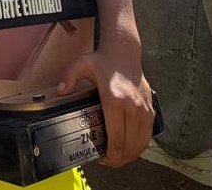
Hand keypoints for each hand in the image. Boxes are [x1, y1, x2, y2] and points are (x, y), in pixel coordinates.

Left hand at [57, 44, 153, 166]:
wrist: (125, 52)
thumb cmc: (103, 61)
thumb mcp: (82, 64)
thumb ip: (69, 77)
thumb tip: (61, 91)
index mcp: (115, 101)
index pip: (117, 139)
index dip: (110, 156)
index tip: (101, 159)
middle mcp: (133, 107)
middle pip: (129, 146)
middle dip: (118, 159)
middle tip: (106, 160)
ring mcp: (144, 110)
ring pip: (141, 144)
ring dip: (130, 155)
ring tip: (117, 156)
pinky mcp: (150, 109)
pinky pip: (147, 135)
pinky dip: (139, 146)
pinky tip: (129, 147)